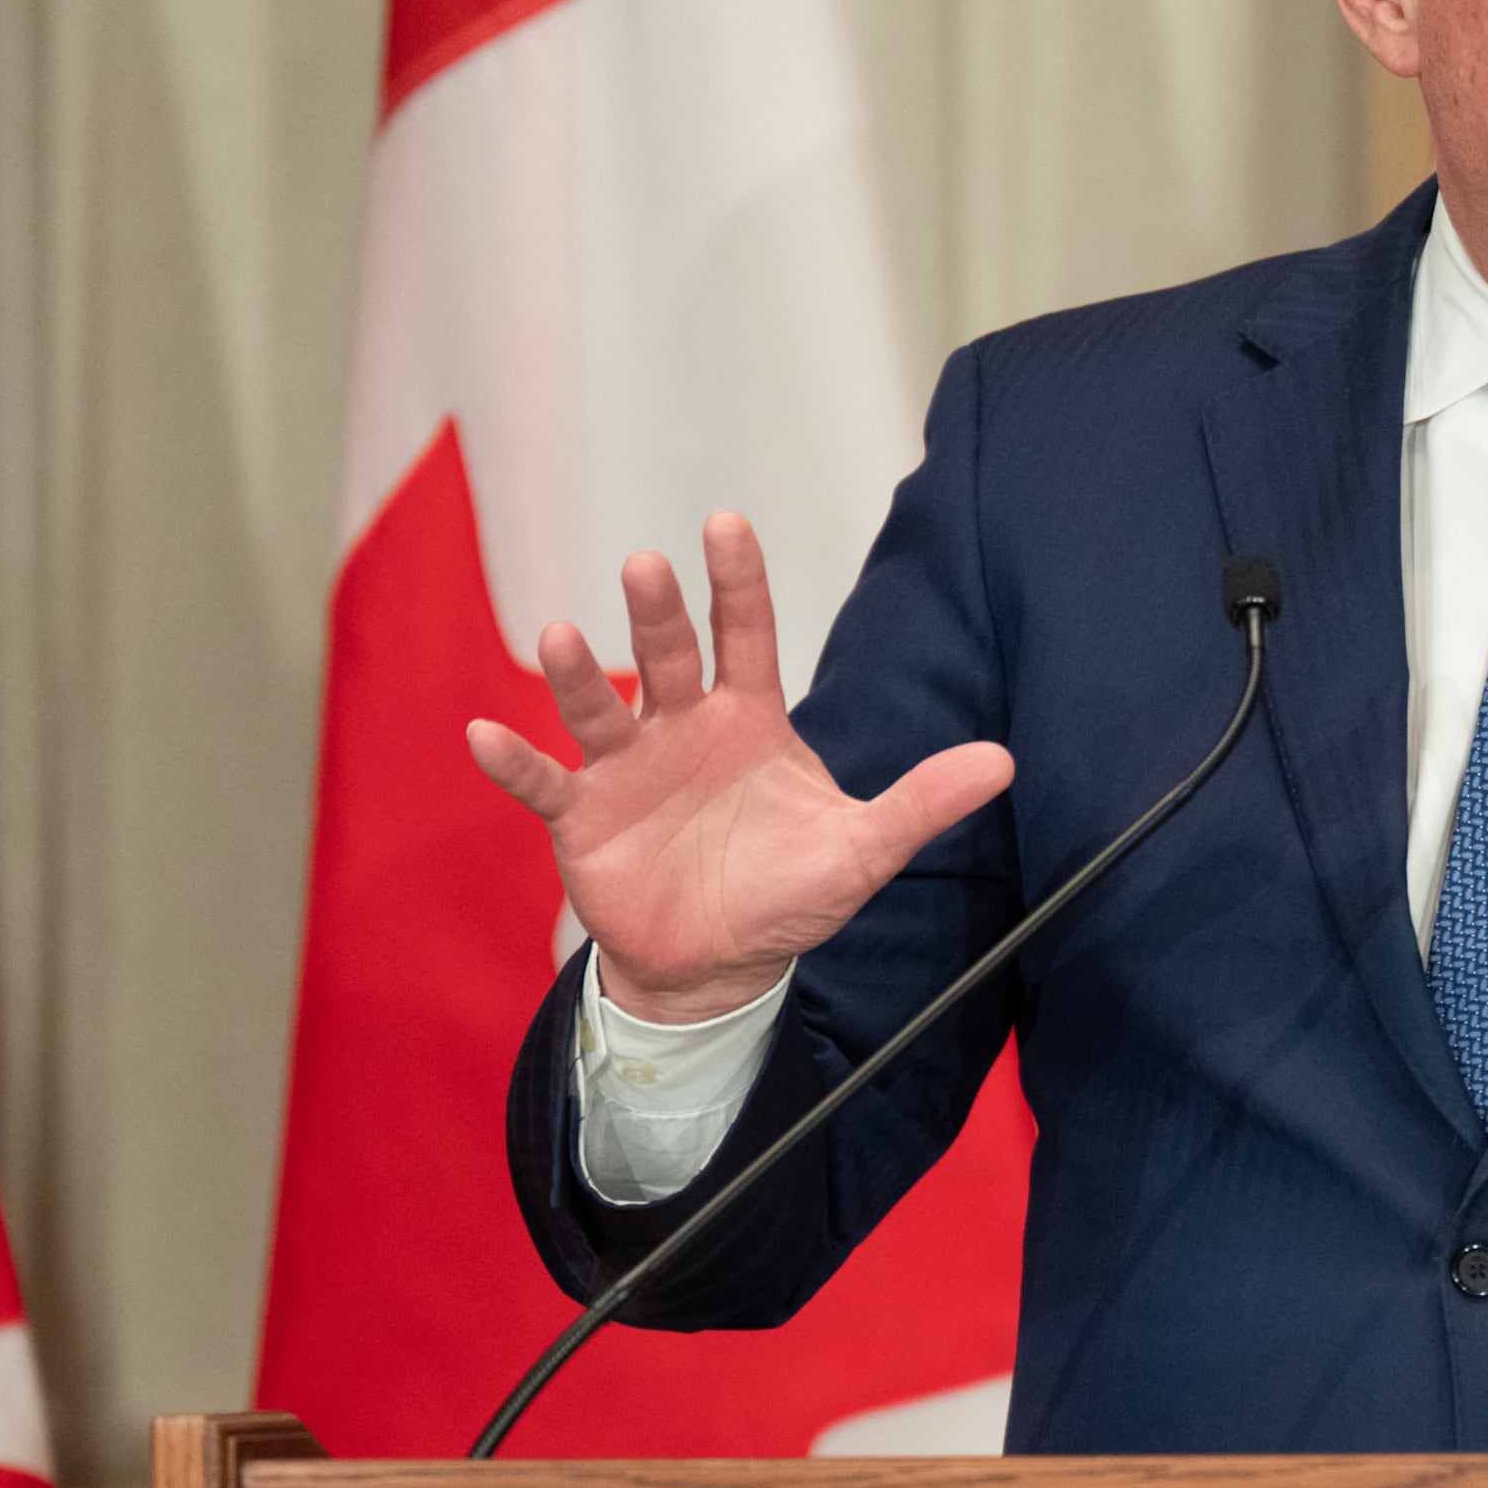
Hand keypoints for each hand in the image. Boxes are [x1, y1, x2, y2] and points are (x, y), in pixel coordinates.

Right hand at [465, 512, 1014, 1023]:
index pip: (746, 633)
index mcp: (750, 719)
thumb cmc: (787, 893)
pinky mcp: (582, 819)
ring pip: (599, 707)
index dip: (738, 582)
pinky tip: (483, 733)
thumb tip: (1004, 762)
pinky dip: (513, 760)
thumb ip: (922, 801)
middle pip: (668, 656)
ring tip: (557, 635)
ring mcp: (627, 769)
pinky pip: (543, 783)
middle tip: (645, 564)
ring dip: (575, 674)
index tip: (726, 522)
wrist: (719, 965)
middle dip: (657, 613)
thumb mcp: (863, 849)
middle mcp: (683, 727)